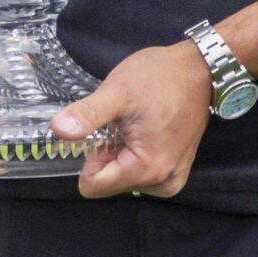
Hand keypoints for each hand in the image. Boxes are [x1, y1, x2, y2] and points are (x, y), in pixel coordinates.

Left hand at [52, 42, 213, 198]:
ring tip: (136, 124)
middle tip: (123, 123)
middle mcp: (162, 182)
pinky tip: (145, 130)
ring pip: (124, 178)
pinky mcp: (177, 170)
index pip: (94, 186)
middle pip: (110, 183)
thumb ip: (87, 114)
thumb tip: (58, 130)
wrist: (199, 70)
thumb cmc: (160, 77)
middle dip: (108, 154)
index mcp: (146, 168)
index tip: (104, 131)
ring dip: (122, 153)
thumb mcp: (117, 92)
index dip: (90, 157)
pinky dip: (136, 154)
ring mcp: (172, 178)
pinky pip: (141, 173)